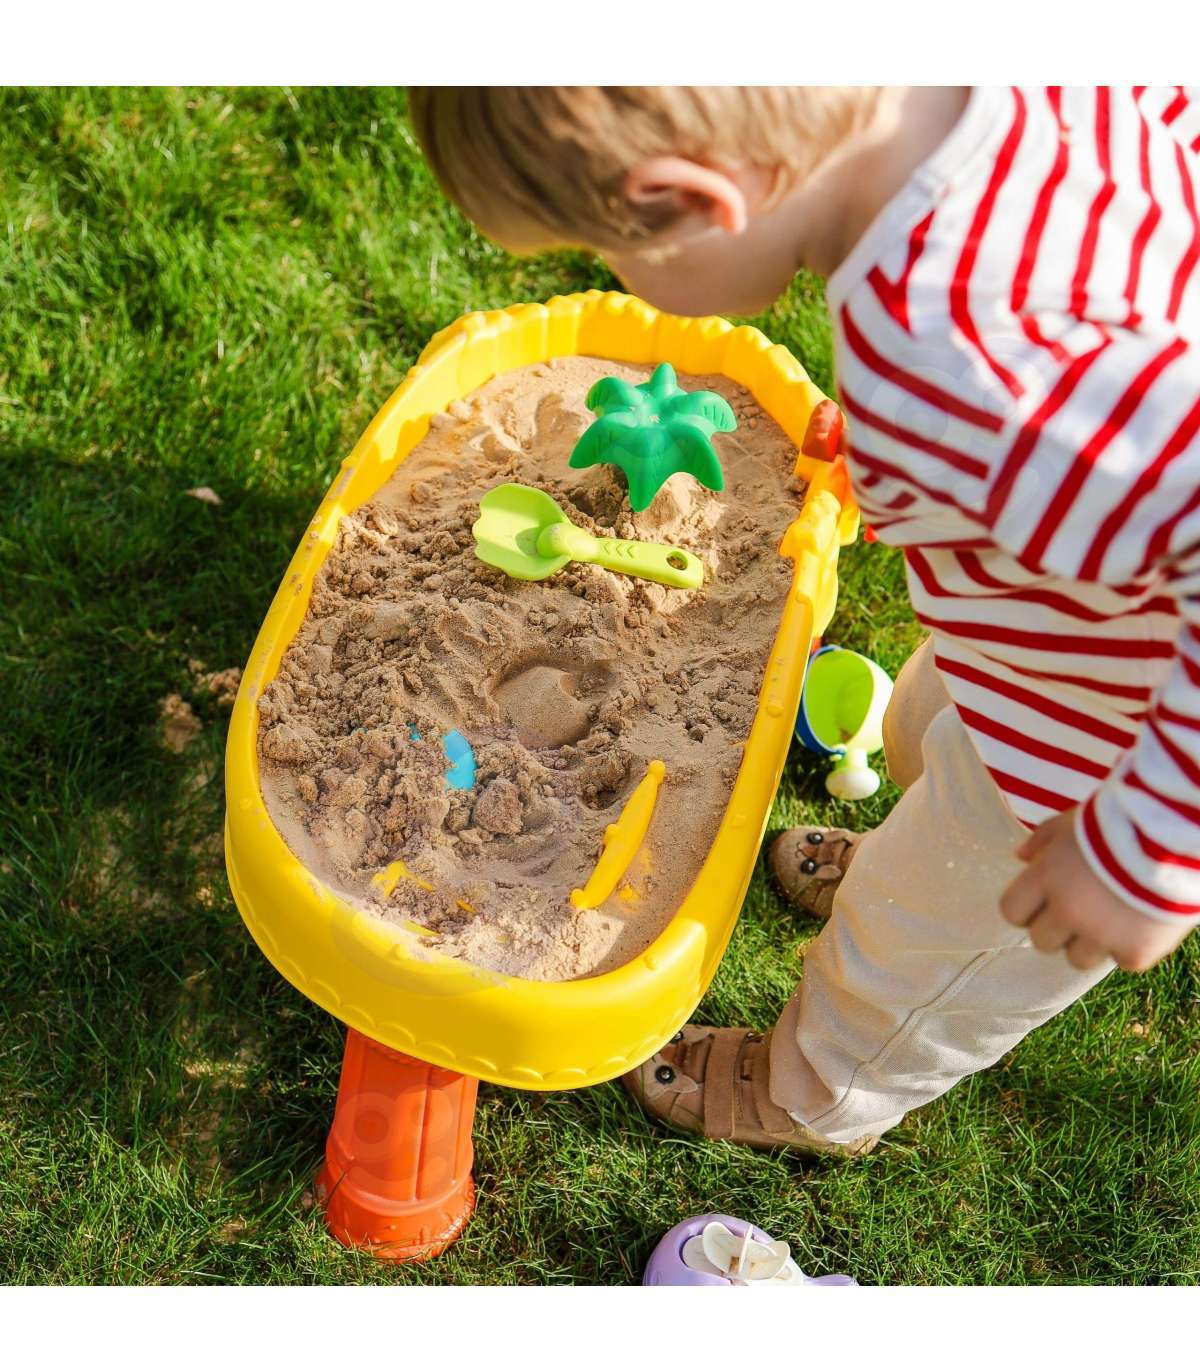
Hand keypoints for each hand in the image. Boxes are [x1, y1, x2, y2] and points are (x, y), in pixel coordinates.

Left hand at [999, 808, 1192, 972]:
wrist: (1174, 836)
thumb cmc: (1118, 824)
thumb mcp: (1072, 821)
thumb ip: (1041, 839)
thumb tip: (1019, 858)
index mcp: (1045, 877)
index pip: (1011, 912)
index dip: (1026, 909)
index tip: (1042, 903)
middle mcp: (1067, 910)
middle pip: (1041, 941)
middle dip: (1057, 928)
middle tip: (1081, 910)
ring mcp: (1101, 935)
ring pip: (1077, 959)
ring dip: (1090, 943)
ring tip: (1112, 917)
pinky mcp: (1136, 952)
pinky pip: (1121, 962)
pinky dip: (1129, 947)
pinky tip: (1140, 922)